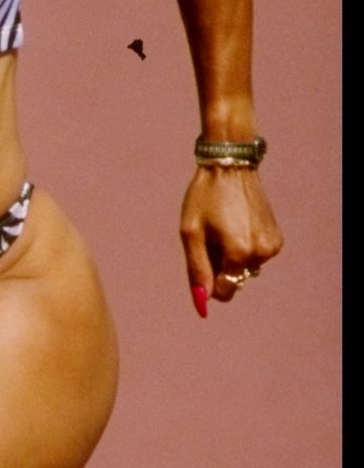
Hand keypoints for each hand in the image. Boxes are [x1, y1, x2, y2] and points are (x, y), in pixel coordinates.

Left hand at [181, 165, 284, 313]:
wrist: (231, 166)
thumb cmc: (205, 198)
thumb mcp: (192, 233)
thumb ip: (197, 270)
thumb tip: (203, 301)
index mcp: (240, 254)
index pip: (224, 292)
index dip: (208, 282)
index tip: (202, 260)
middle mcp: (261, 253)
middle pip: (234, 281)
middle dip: (219, 269)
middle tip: (211, 239)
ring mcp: (271, 246)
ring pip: (244, 269)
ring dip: (231, 258)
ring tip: (223, 229)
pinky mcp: (276, 239)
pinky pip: (255, 257)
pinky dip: (243, 249)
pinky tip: (236, 225)